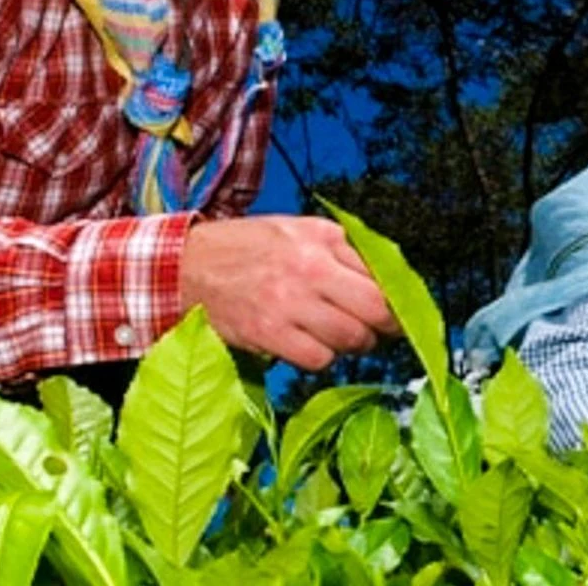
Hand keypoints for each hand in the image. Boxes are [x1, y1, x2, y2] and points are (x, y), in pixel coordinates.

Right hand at [181, 215, 399, 368]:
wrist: (186, 266)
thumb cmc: (246, 247)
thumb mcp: (299, 229)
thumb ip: (343, 248)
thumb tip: (388, 276)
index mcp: (321, 239)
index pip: (382, 273)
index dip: (398, 296)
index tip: (401, 307)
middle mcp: (309, 269)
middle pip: (375, 309)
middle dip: (386, 325)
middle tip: (382, 329)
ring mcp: (288, 304)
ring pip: (350, 338)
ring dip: (354, 343)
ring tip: (343, 335)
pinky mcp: (268, 334)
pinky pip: (318, 358)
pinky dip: (322, 357)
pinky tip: (312, 344)